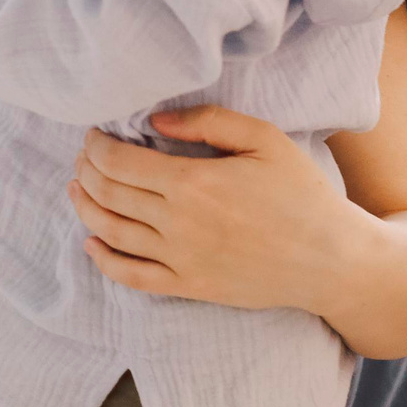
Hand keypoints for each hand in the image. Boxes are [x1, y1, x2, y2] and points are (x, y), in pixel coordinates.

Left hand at [66, 105, 348, 310]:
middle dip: (87, 171)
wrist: (330, 259)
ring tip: (76, 189)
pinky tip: (92, 243)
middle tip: (82, 157)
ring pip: (112, 233)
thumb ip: (207, 121)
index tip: (92, 136)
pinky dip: (104, 260)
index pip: (120, 162)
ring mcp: (182, 260)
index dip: (96, 147)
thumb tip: (154, 119)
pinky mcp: (190, 287)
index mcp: (194, 181)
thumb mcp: (264, 139)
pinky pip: (133, 277)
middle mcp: (179, 223)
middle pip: (110, 193)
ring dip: (86, 208)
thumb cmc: (301, 192)